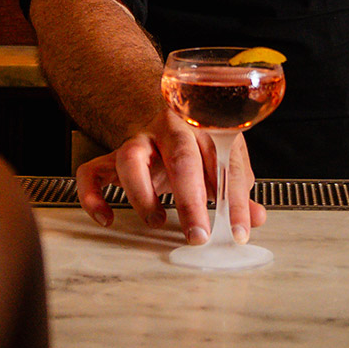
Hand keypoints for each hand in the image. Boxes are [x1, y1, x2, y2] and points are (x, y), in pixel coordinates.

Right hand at [74, 112, 267, 243]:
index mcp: (203, 126)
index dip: (235, 200)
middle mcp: (169, 129)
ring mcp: (138, 140)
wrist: (158, 112)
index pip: (225, 162)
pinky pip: (92, 171)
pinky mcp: (111, 156)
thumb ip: (237, 188)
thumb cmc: (195, 143)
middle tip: (199, 235)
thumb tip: (256, 218)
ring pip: (130, 159)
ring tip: (156, 220)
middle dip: (191, 200)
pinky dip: (93, 195)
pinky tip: (107, 218)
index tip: (240, 231)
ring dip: (143, 194)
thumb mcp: (222, 157)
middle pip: (180, 157)